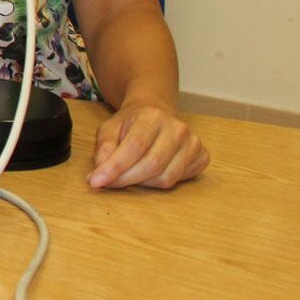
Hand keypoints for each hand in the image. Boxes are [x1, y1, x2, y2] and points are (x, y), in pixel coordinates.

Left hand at [89, 103, 207, 188]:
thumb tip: (100, 170)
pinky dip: (157, 184)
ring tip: (127, 176)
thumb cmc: (131, 124)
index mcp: (153, 116)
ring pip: (165, 177)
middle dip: (125, 179)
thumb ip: (104, 147)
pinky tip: (147, 174)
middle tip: (107, 183)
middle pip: (151, 165)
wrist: (156, 115)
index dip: (115, 167)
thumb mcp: (110, 128)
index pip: (134, 146)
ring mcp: (193, 143)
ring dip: (141, 184)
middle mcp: (178, 128)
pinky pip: (178, 181)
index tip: (96, 181)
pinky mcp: (202, 157)